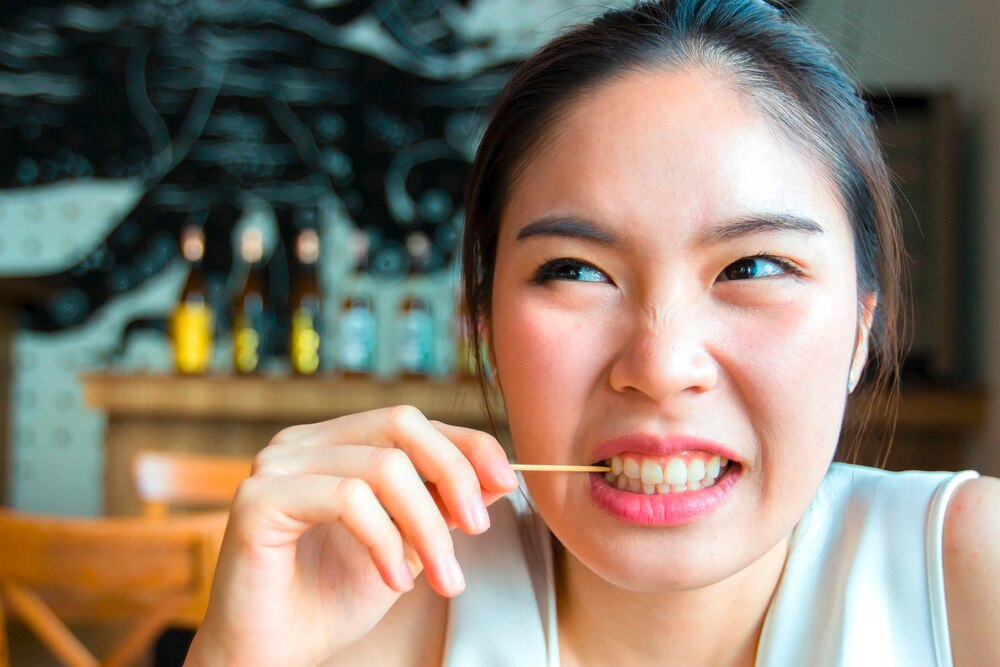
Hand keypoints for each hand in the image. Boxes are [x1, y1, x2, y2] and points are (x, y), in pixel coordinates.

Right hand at [184, 405, 518, 665]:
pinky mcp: (258, 499)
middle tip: (478, 528)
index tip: (507, 482)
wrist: (270, 656)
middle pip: (400, 424)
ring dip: (427, 527)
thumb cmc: (330, 601)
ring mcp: (276, 465)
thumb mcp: (406, 545)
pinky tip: (395, 580)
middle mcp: (303, 443)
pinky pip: (347, 500)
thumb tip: (494, 476)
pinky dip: (386, 541)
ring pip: (382, 467)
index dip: (466, 444)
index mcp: (334, 444)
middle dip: (453, 474)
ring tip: (443, 577)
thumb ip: (440, 506)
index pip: (411, 422)